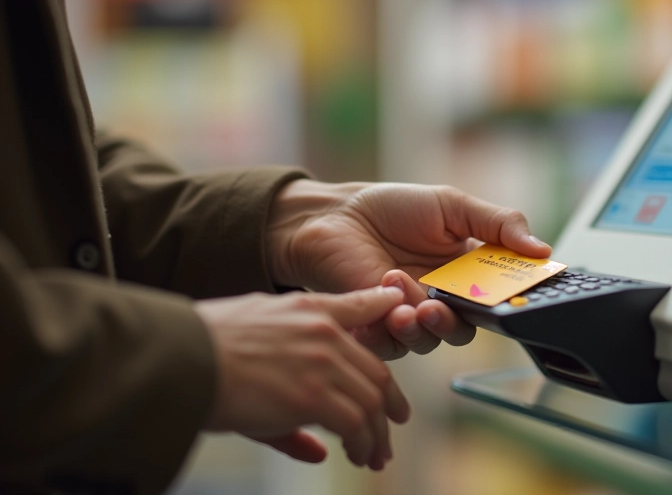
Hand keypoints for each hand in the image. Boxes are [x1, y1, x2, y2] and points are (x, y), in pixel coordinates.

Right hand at [195, 287, 410, 469]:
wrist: (181, 359)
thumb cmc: (202, 351)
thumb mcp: (252, 355)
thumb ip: (294, 373)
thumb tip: (319, 451)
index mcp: (308, 309)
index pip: (362, 310)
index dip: (386, 321)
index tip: (398, 327)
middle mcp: (323, 330)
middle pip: (375, 371)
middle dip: (387, 404)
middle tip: (391, 427)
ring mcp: (322, 362)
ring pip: (371, 401)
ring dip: (377, 433)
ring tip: (375, 455)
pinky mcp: (314, 395)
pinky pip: (356, 423)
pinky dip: (363, 443)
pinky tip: (358, 455)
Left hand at [265, 181, 550, 358]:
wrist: (335, 215)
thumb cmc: (392, 208)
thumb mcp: (453, 205)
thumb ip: (500, 224)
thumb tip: (543, 250)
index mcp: (469, 273)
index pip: (498, 300)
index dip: (505, 304)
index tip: (502, 298)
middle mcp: (444, 300)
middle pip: (465, 330)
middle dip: (452, 323)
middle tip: (435, 307)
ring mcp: (411, 317)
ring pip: (430, 342)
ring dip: (418, 324)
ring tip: (398, 292)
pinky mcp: (379, 329)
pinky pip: (392, 346)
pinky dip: (386, 328)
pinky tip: (378, 299)